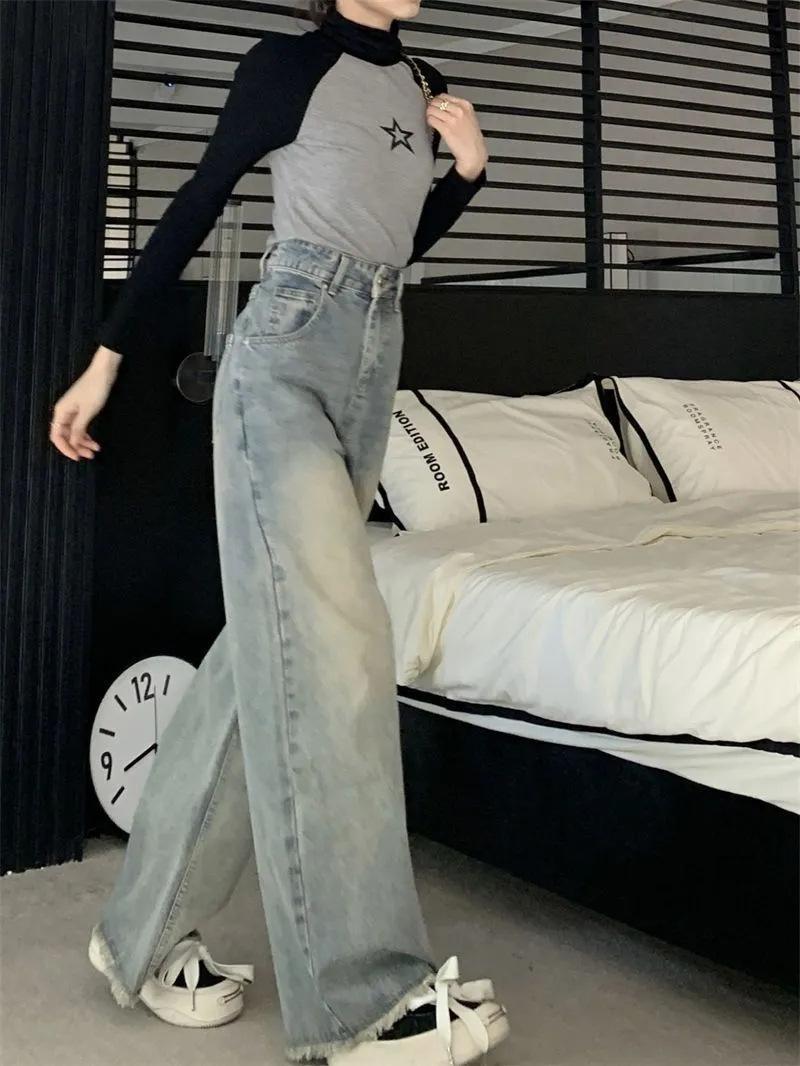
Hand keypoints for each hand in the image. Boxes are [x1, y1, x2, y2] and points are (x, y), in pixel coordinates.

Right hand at [48, 346, 121, 460]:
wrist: (103, 372)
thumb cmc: (94, 389)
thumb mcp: (87, 412)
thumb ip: (78, 429)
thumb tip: (72, 444)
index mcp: (61, 413)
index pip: (57, 436)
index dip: (65, 449)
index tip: (77, 458)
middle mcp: (63, 413)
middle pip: (65, 436)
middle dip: (76, 447)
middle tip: (90, 456)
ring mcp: (72, 411)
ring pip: (73, 433)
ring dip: (83, 443)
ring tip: (95, 450)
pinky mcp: (80, 410)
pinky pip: (79, 427)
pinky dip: (86, 435)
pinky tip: (94, 442)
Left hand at [425, 93, 487, 180]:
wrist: (474, 153)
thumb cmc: (472, 138)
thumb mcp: (469, 117)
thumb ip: (458, 109)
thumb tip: (443, 105)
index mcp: (465, 105)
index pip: (444, 96)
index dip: (437, 100)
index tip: (436, 105)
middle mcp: (459, 110)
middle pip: (437, 101)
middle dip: (432, 106)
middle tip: (431, 112)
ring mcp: (452, 119)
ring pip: (432, 109)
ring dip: (429, 114)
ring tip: (431, 119)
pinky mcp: (445, 129)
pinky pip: (431, 120)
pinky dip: (429, 121)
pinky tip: (432, 125)